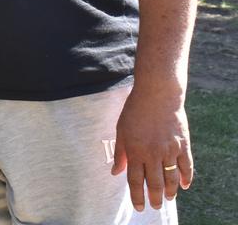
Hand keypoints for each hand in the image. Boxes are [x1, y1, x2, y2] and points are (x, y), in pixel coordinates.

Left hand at [111, 83, 192, 210]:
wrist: (157, 95)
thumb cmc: (135, 111)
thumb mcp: (121, 130)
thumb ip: (120, 153)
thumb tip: (115, 172)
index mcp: (135, 151)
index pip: (135, 181)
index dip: (137, 196)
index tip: (139, 206)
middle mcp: (153, 154)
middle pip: (154, 183)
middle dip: (154, 198)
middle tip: (154, 206)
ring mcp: (170, 150)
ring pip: (171, 178)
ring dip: (170, 191)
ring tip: (167, 199)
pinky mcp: (184, 145)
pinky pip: (187, 166)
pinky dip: (186, 178)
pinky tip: (184, 186)